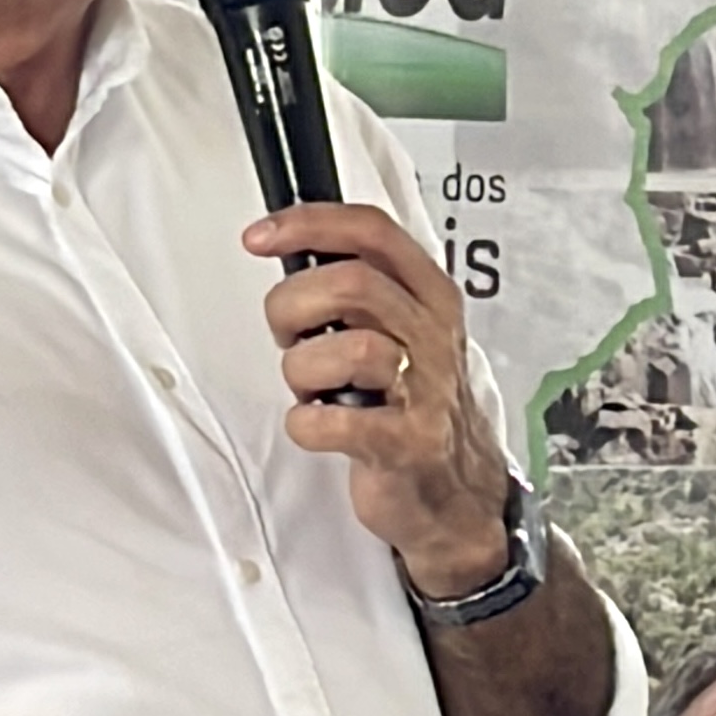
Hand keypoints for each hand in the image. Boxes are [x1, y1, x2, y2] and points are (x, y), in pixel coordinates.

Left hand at [243, 203, 509, 596]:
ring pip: (347, 348)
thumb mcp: (399, 328)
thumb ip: (356, 286)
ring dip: (302, 370)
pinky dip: (305, 424)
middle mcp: (431, 334)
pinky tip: (315, 424)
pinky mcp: (407, 443)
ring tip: (311, 389)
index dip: (308, 224)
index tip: (260, 236)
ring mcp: (425, 389)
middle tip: (288, 337)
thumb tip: (290, 246)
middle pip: (351, 283)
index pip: (371, 232)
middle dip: (294, 307)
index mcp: (429, 296)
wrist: (454, 491)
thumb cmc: (411, 403)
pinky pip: (333, 422)